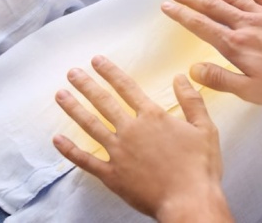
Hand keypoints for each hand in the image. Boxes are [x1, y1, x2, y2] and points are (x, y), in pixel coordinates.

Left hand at [53, 56, 231, 222]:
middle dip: (86, 85)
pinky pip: (86, 161)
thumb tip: (180, 77)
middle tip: (72, 72)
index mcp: (153, 116)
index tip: (97, 60)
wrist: (189, 201)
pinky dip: (70, 150)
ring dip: (74, 109)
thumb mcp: (205, 127)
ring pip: (91, 126)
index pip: (127, 88)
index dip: (111, 72)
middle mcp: (132, 130)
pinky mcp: (112, 175)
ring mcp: (119, 153)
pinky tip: (57, 140)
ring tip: (60, 95)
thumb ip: (191, 100)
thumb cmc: (200, 165)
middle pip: (104, 102)